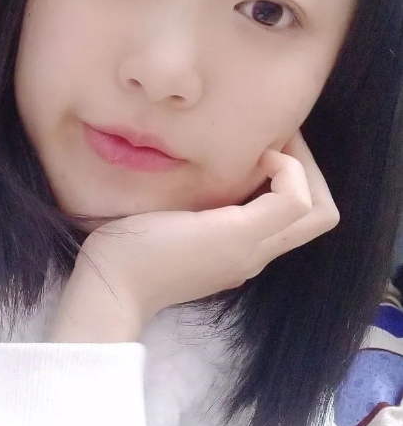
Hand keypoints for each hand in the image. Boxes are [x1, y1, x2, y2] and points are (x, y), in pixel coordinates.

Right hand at [49, 130, 339, 341]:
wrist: (112, 284)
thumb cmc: (153, 249)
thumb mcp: (220, 228)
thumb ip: (268, 207)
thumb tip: (278, 170)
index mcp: (255, 246)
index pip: (309, 205)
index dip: (296, 167)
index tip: (260, 146)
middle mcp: (254, 254)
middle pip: (314, 215)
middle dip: (305, 172)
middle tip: (277, 141)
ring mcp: (234, 258)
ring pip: (287, 218)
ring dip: (285, 183)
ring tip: (258, 154)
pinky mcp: (216, 257)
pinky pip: (260, 224)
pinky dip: (262, 196)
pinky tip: (231, 180)